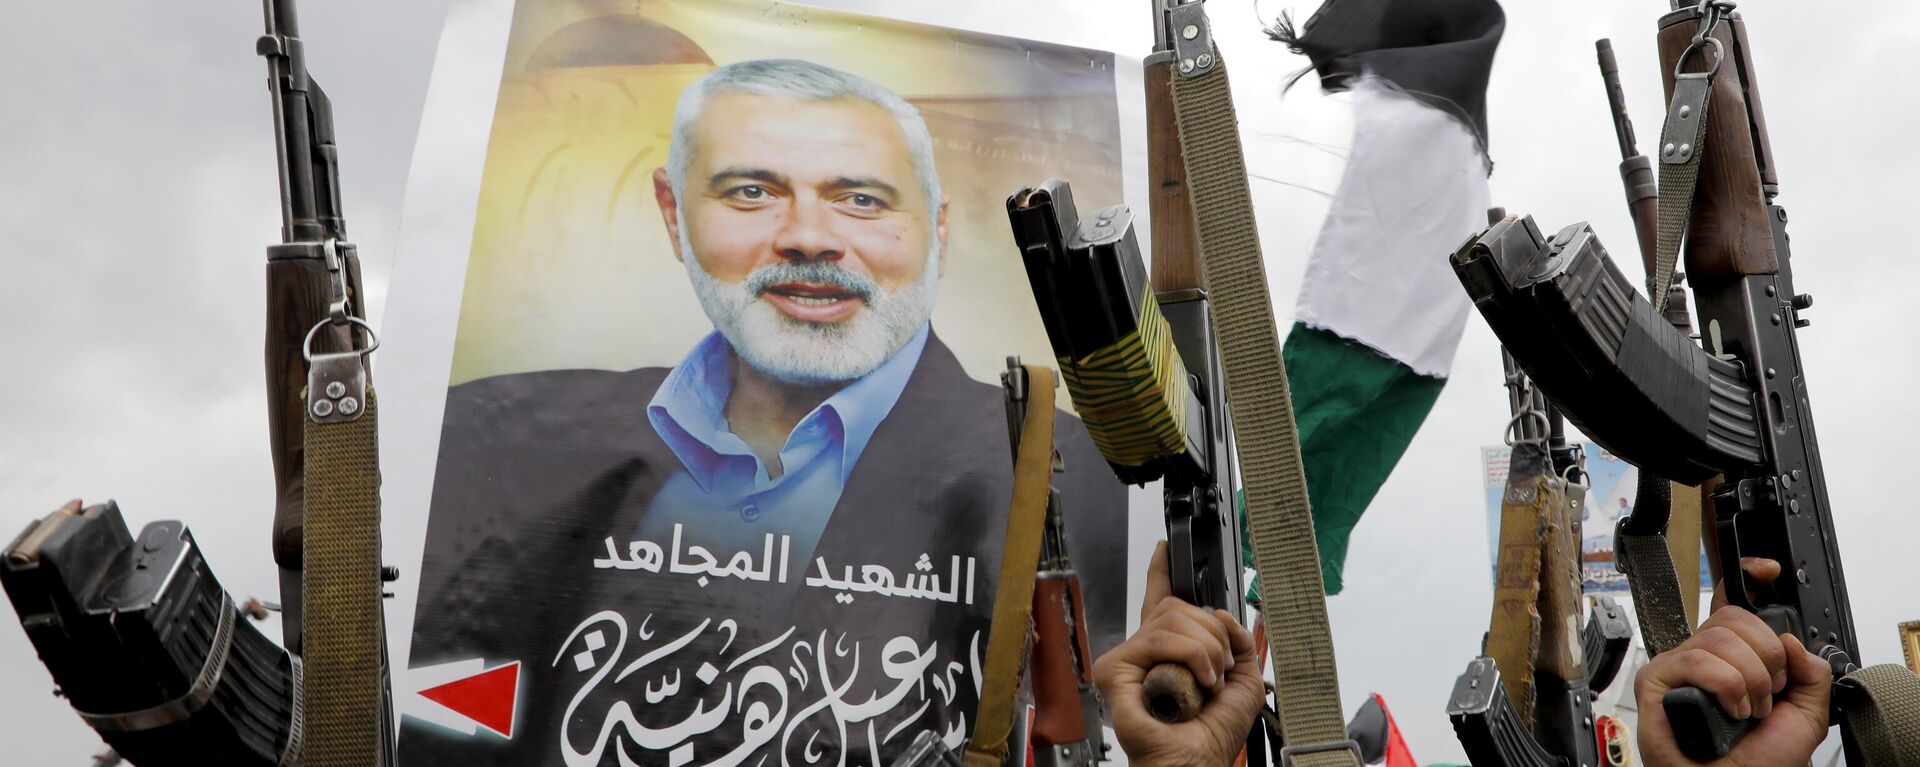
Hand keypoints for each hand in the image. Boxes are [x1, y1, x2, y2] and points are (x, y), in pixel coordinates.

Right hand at [1092, 542, 1264, 766]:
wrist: (1196, 760)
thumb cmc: (1211, 734)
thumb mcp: (1244, 679)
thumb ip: (1239, 641)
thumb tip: (1222, 614)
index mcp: (1172, 650)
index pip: (1161, 600)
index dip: (1161, 571)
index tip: (1165, 549)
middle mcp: (1147, 651)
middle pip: (1176, 605)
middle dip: (1211, 633)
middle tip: (1218, 668)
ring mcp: (1129, 659)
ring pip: (1170, 618)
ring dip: (1205, 649)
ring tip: (1208, 682)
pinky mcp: (1116, 670)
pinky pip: (1156, 639)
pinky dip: (1188, 657)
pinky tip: (1195, 683)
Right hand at [1635, 558, 1830, 765]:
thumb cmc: (1756, 763)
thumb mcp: (1805, 715)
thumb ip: (1810, 674)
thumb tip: (1792, 641)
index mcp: (1732, 657)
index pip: (1731, 604)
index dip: (1746, 577)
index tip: (1766, 571)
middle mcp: (1702, 657)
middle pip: (1734, 617)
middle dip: (1765, 658)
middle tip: (1768, 694)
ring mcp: (1677, 666)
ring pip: (1718, 638)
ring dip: (1749, 680)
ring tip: (1747, 710)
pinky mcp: (1655, 680)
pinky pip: (1696, 660)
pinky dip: (1726, 686)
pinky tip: (1729, 711)